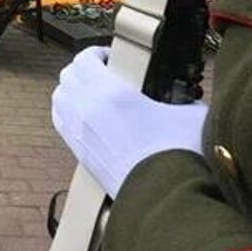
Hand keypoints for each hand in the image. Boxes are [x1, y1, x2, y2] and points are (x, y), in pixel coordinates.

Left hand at [52, 46, 207, 196]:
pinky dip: (67, 112)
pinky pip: (60, 121)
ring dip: (71, 90)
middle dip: (83, 70)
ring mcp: (78, 132)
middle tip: (103, 73)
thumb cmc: (176, 157)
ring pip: (59, 97)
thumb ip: (187, 99)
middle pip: (68, 75)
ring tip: (92, 93)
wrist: (162, 196)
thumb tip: (190, 99)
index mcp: (111, 93)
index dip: (96, 53)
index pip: (84, 59)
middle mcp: (87, 109)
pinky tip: (87, 117)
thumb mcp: (192, 115)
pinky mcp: (78, 153)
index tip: (111, 57)